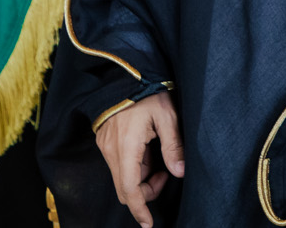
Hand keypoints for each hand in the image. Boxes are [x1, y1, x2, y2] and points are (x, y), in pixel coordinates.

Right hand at [94, 91, 184, 227]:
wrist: (124, 73)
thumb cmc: (148, 92)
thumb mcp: (167, 116)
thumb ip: (173, 146)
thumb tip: (179, 172)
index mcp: (126, 147)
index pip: (129, 189)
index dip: (139, 209)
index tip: (148, 224)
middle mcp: (111, 151)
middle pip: (125, 187)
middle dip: (145, 192)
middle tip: (166, 175)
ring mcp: (106, 146)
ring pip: (122, 176)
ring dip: (141, 177)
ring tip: (161, 158)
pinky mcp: (105, 141)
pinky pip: (120, 164)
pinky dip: (135, 166)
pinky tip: (149, 150)